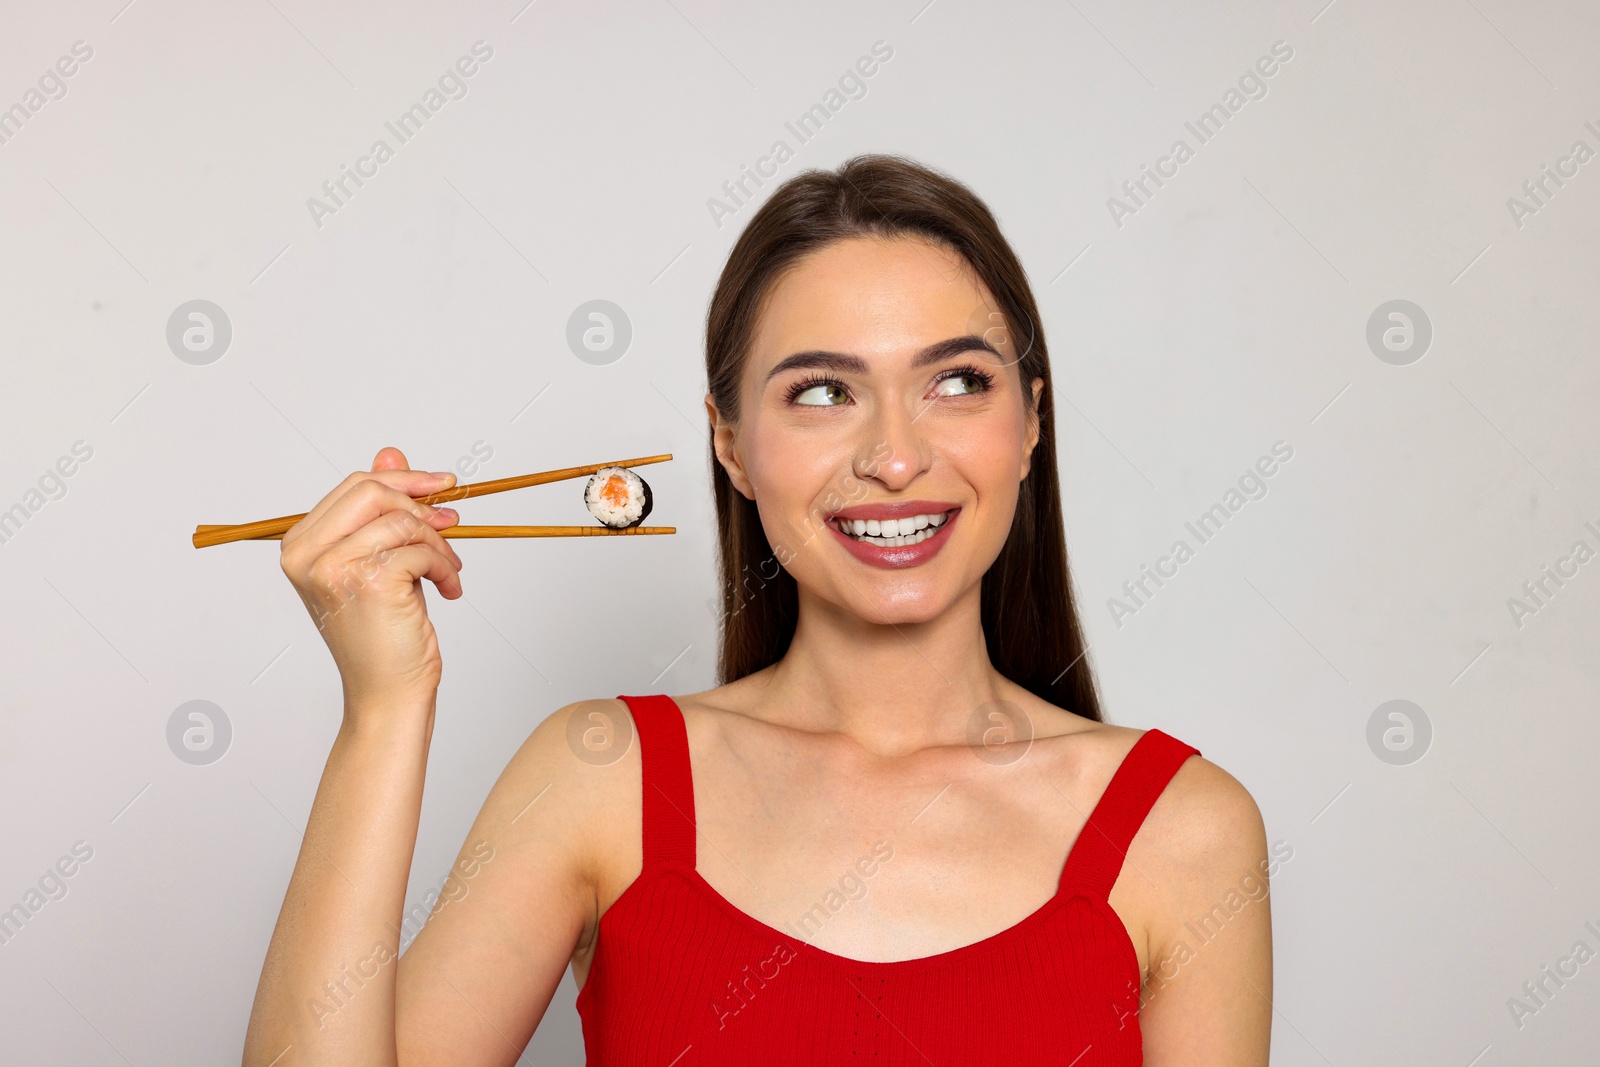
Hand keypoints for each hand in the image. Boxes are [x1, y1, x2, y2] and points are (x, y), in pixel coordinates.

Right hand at [279, 446, 463, 714]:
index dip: (404, 480)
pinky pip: (422, 548)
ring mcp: (334, 567)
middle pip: (373, 491)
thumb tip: (390, 452)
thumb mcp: (378, 560)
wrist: (387, 692)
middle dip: (421, 504)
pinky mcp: (370, 580)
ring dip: (439, 543)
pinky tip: (449, 590)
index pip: (355, 486)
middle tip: (452, 525)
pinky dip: (446, 567)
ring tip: (449, 570)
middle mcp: (306, 554)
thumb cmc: (383, 633)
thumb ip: (379, 509)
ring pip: (402, 520)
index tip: (443, 485)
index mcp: (300, 545)